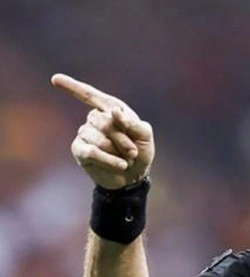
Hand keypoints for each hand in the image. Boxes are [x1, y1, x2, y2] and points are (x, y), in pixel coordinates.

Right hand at [51, 74, 154, 189]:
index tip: (55, 79)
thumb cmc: (140, 151)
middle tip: (133, 152)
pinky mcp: (79, 150)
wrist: (134, 175)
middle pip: (104, 122)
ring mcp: (85, 134)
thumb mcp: (145, 135)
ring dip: (118, 152)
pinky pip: (91, 152)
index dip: (73, 87)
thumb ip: (133, 123)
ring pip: (99, 139)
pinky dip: (108, 160)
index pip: (89, 95)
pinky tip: (120, 165)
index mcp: (111, 109)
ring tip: (127, 159)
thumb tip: (113, 112)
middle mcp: (95, 119)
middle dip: (122, 139)